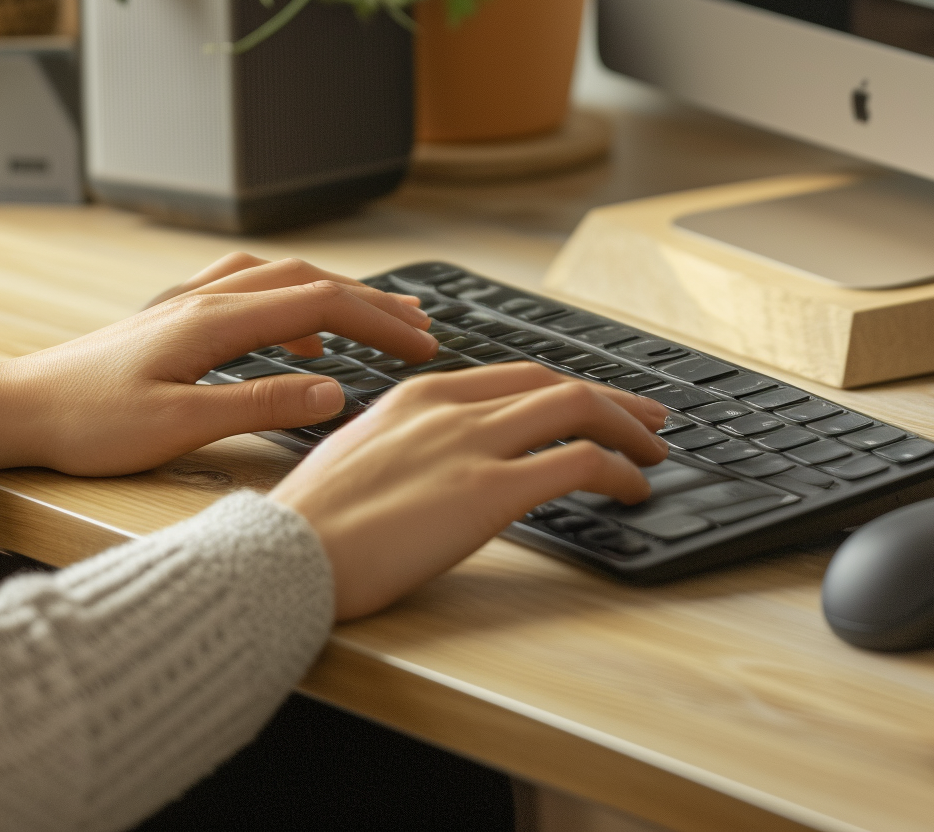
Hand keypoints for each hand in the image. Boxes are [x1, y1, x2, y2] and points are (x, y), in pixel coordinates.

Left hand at [0, 251, 434, 476]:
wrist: (15, 408)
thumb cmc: (86, 424)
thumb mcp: (177, 427)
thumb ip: (259, 405)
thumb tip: (333, 391)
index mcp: (215, 320)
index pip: (322, 303)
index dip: (380, 320)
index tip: (424, 342)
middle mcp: (207, 298)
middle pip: (313, 281)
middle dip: (373, 302)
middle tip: (422, 327)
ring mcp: (190, 302)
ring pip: (284, 279)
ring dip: (339, 293)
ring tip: (378, 317)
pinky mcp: (175, 317)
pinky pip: (251, 289)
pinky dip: (293, 298)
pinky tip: (301, 329)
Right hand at [273, 363, 670, 618]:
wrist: (281, 558)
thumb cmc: (308, 529)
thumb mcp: (361, 459)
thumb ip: (407, 447)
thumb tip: (440, 466)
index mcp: (417, 395)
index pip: (512, 376)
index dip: (563, 387)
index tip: (595, 403)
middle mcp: (450, 407)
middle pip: (553, 382)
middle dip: (611, 399)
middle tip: (648, 419)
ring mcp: (471, 444)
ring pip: (576, 408)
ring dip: (627, 429)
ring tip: (652, 454)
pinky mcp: (487, 491)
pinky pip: (577, 463)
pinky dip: (618, 470)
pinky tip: (631, 491)